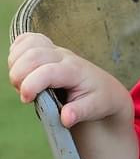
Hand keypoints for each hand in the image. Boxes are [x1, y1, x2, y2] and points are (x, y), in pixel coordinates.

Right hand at [8, 31, 132, 127]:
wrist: (104, 87)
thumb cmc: (98, 99)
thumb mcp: (94, 109)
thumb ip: (79, 113)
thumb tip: (65, 118)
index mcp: (75, 71)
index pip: (48, 71)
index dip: (31, 84)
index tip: (26, 100)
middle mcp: (64, 56)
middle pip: (33, 55)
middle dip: (19, 76)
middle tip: (24, 94)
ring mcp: (55, 50)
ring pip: (26, 45)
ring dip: (15, 64)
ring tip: (22, 84)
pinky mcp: (47, 47)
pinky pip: (26, 40)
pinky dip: (16, 52)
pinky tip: (20, 68)